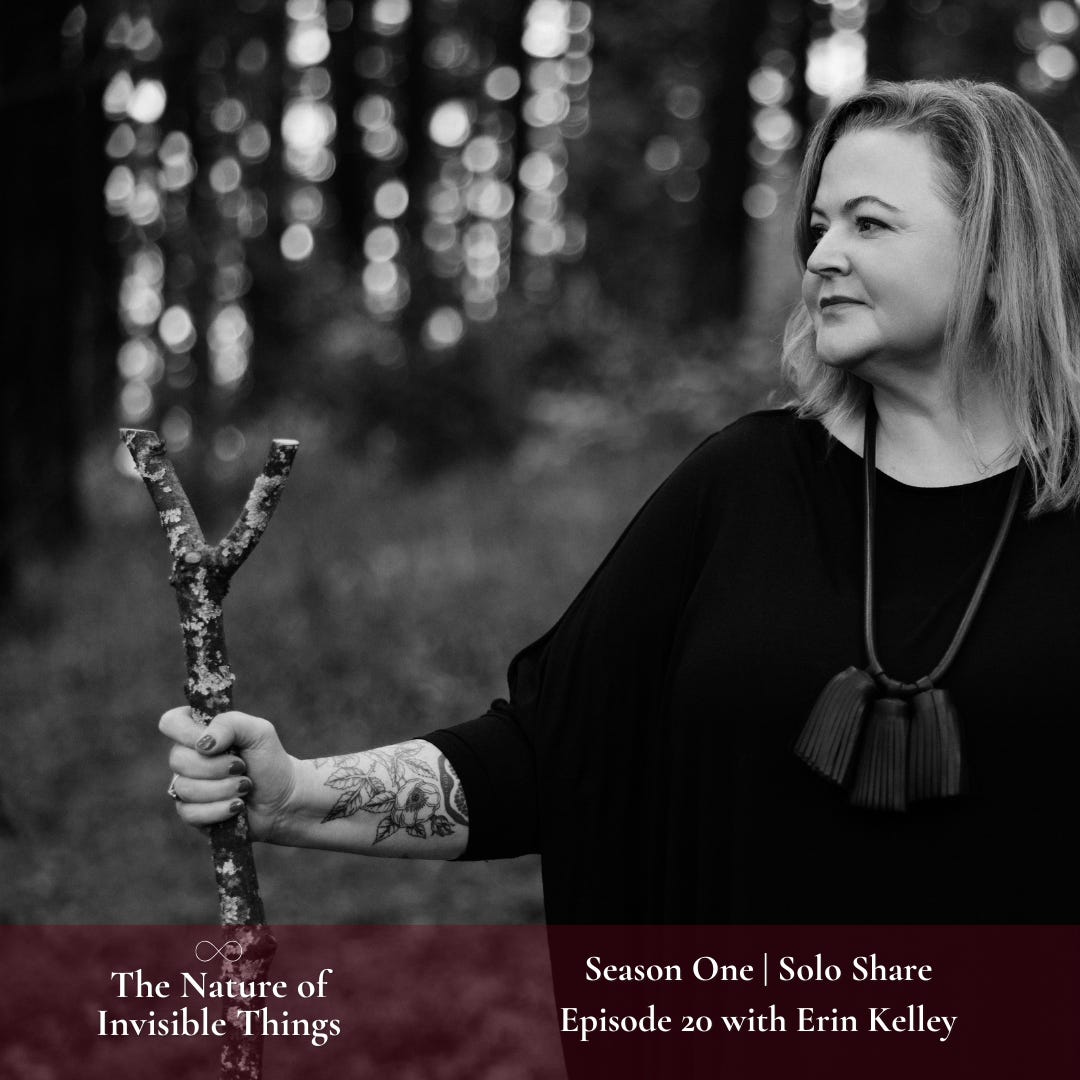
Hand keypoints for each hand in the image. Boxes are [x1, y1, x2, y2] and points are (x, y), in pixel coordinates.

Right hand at [159, 707, 297, 841]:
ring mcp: (186, 786)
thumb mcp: (259, 732)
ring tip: (245, 787)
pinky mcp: (191, 813)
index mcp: (199, 731)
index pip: (171, 722)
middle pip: (177, 759)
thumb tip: (202, 744)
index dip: (187, 733)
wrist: (283, 799)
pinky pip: (190, 813)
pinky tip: (237, 806)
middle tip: (242, 767)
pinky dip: (219, 810)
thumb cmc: (269, 760)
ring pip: (184, 788)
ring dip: (223, 788)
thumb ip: (230, 724)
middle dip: (215, 767)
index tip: (214, 744)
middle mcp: (188, 757)